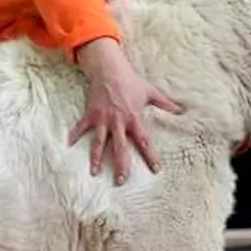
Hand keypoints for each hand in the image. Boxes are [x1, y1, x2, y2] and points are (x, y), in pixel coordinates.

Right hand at [71, 38, 182, 183]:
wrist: (110, 70)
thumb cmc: (131, 81)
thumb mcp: (150, 92)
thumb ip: (165, 103)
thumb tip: (181, 110)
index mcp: (133, 119)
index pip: (144, 141)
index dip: (150, 155)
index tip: (155, 169)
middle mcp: (118, 122)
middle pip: (119, 147)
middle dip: (120, 165)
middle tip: (121, 180)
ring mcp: (102, 120)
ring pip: (99, 142)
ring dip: (96, 157)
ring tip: (94, 172)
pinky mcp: (91, 114)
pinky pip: (81, 127)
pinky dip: (74, 135)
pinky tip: (68, 145)